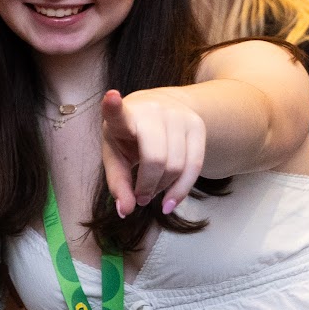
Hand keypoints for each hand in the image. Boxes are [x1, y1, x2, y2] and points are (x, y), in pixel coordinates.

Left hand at [102, 89, 205, 216]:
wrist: (162, 107)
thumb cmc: (129, 136)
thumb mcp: (115, 154)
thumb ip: (117, 182)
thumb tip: (125, 211)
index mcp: (124, 116)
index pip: (118, 113)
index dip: (112, 107)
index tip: (111, 97)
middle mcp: (152, 111)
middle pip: (156, 159)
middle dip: (147, 186)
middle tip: (140, 197)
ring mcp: (179, 116)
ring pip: (177, 166)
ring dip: (163, 188)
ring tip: (151, 193)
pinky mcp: (197, 126)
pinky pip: (196, 166)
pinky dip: (182, 189)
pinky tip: (170, 202)